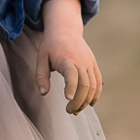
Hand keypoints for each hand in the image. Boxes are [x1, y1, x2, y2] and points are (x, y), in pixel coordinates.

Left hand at [33, 0, 102, 114]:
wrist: (66, 28)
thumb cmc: (51, 45)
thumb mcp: (41, 57)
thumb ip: (41, 76)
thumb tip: (43, 93)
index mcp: (66, 59)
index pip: (71, 75)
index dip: (71, 87)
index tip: (67, 99)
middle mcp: (80, 61)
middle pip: (85, 84)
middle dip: (78, 101)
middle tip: (69, 111)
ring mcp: (89, 62)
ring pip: (93, 85)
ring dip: (86, 101)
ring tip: (76, 110)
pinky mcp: (93, 64)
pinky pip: (98, 81)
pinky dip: (96, 94)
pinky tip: (89, 103)